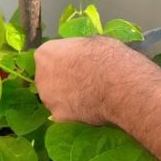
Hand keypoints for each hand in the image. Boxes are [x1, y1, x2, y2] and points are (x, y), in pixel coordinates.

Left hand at [34, 36, 157, 125]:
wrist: (120, 86)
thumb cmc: (109, 58)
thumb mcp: (93, 43)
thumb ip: (78, 51)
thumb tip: (80, 55)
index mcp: (46, 53)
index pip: (49, 57)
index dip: (65, 60)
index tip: (78, 64)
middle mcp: (41, 77)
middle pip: (49, 79)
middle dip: (63, 80)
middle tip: (84, 81)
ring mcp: (48, 99)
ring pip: (56, 98)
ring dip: (68, 98)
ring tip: (89, 97)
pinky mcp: (59, 117)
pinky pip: (66, 114)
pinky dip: (76, 113)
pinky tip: (91, 109)